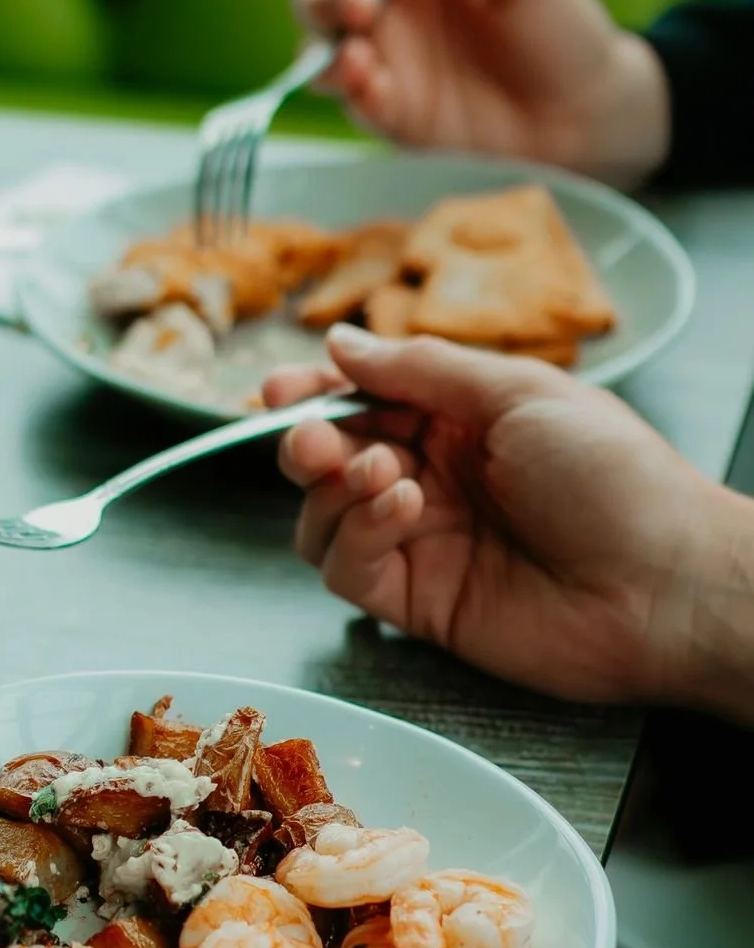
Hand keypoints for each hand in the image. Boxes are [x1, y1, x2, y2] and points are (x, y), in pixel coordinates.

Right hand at [267, 325, 753, 715]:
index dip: (317, 394)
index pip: (364, 401)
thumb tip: (340, 343)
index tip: (284, 387)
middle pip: (329, 460)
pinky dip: (356, 535)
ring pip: (323, 519)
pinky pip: (348, 571)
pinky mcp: (417, 604)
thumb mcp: (519, 391)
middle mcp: (434, 480)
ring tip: (380, 471)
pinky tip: (400, 508)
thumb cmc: (616, 478)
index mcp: (461, 421)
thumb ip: (420, 370)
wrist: (663, 584)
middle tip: (311, 438)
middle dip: (308, 442)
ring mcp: (423, 544)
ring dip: (332, 489)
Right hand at [295, 0, 668, 188]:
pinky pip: (350, 102)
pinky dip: (348, 88)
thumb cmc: (560, 27)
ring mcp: (386, 69)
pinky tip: (368, 78)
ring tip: (361, 48)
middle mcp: (386, 14)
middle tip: (366, 4)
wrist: (586, 111)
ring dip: (323, 43)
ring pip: (315, 51)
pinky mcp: (395, 120)